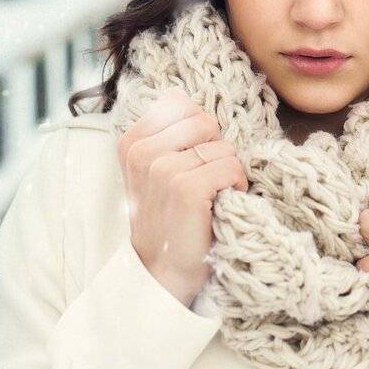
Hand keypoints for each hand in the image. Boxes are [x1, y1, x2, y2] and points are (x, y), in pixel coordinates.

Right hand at [115, 87, 246, 306]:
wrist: (161, 271)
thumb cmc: (167, 218)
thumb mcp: (153, 171)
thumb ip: (166, 133)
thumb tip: (184, 96)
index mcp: (131, 142)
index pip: (181, 105)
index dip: (199, 134)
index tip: (189, 164)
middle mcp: (142, 152)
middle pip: (205, 123)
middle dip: (216, 150)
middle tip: (204, 182)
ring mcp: (163, 169)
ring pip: (223, 148)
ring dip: (228, 173)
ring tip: (210, 197)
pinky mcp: (187, 188)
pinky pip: (231, 167)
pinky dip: (237, 186)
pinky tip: (221, 205)